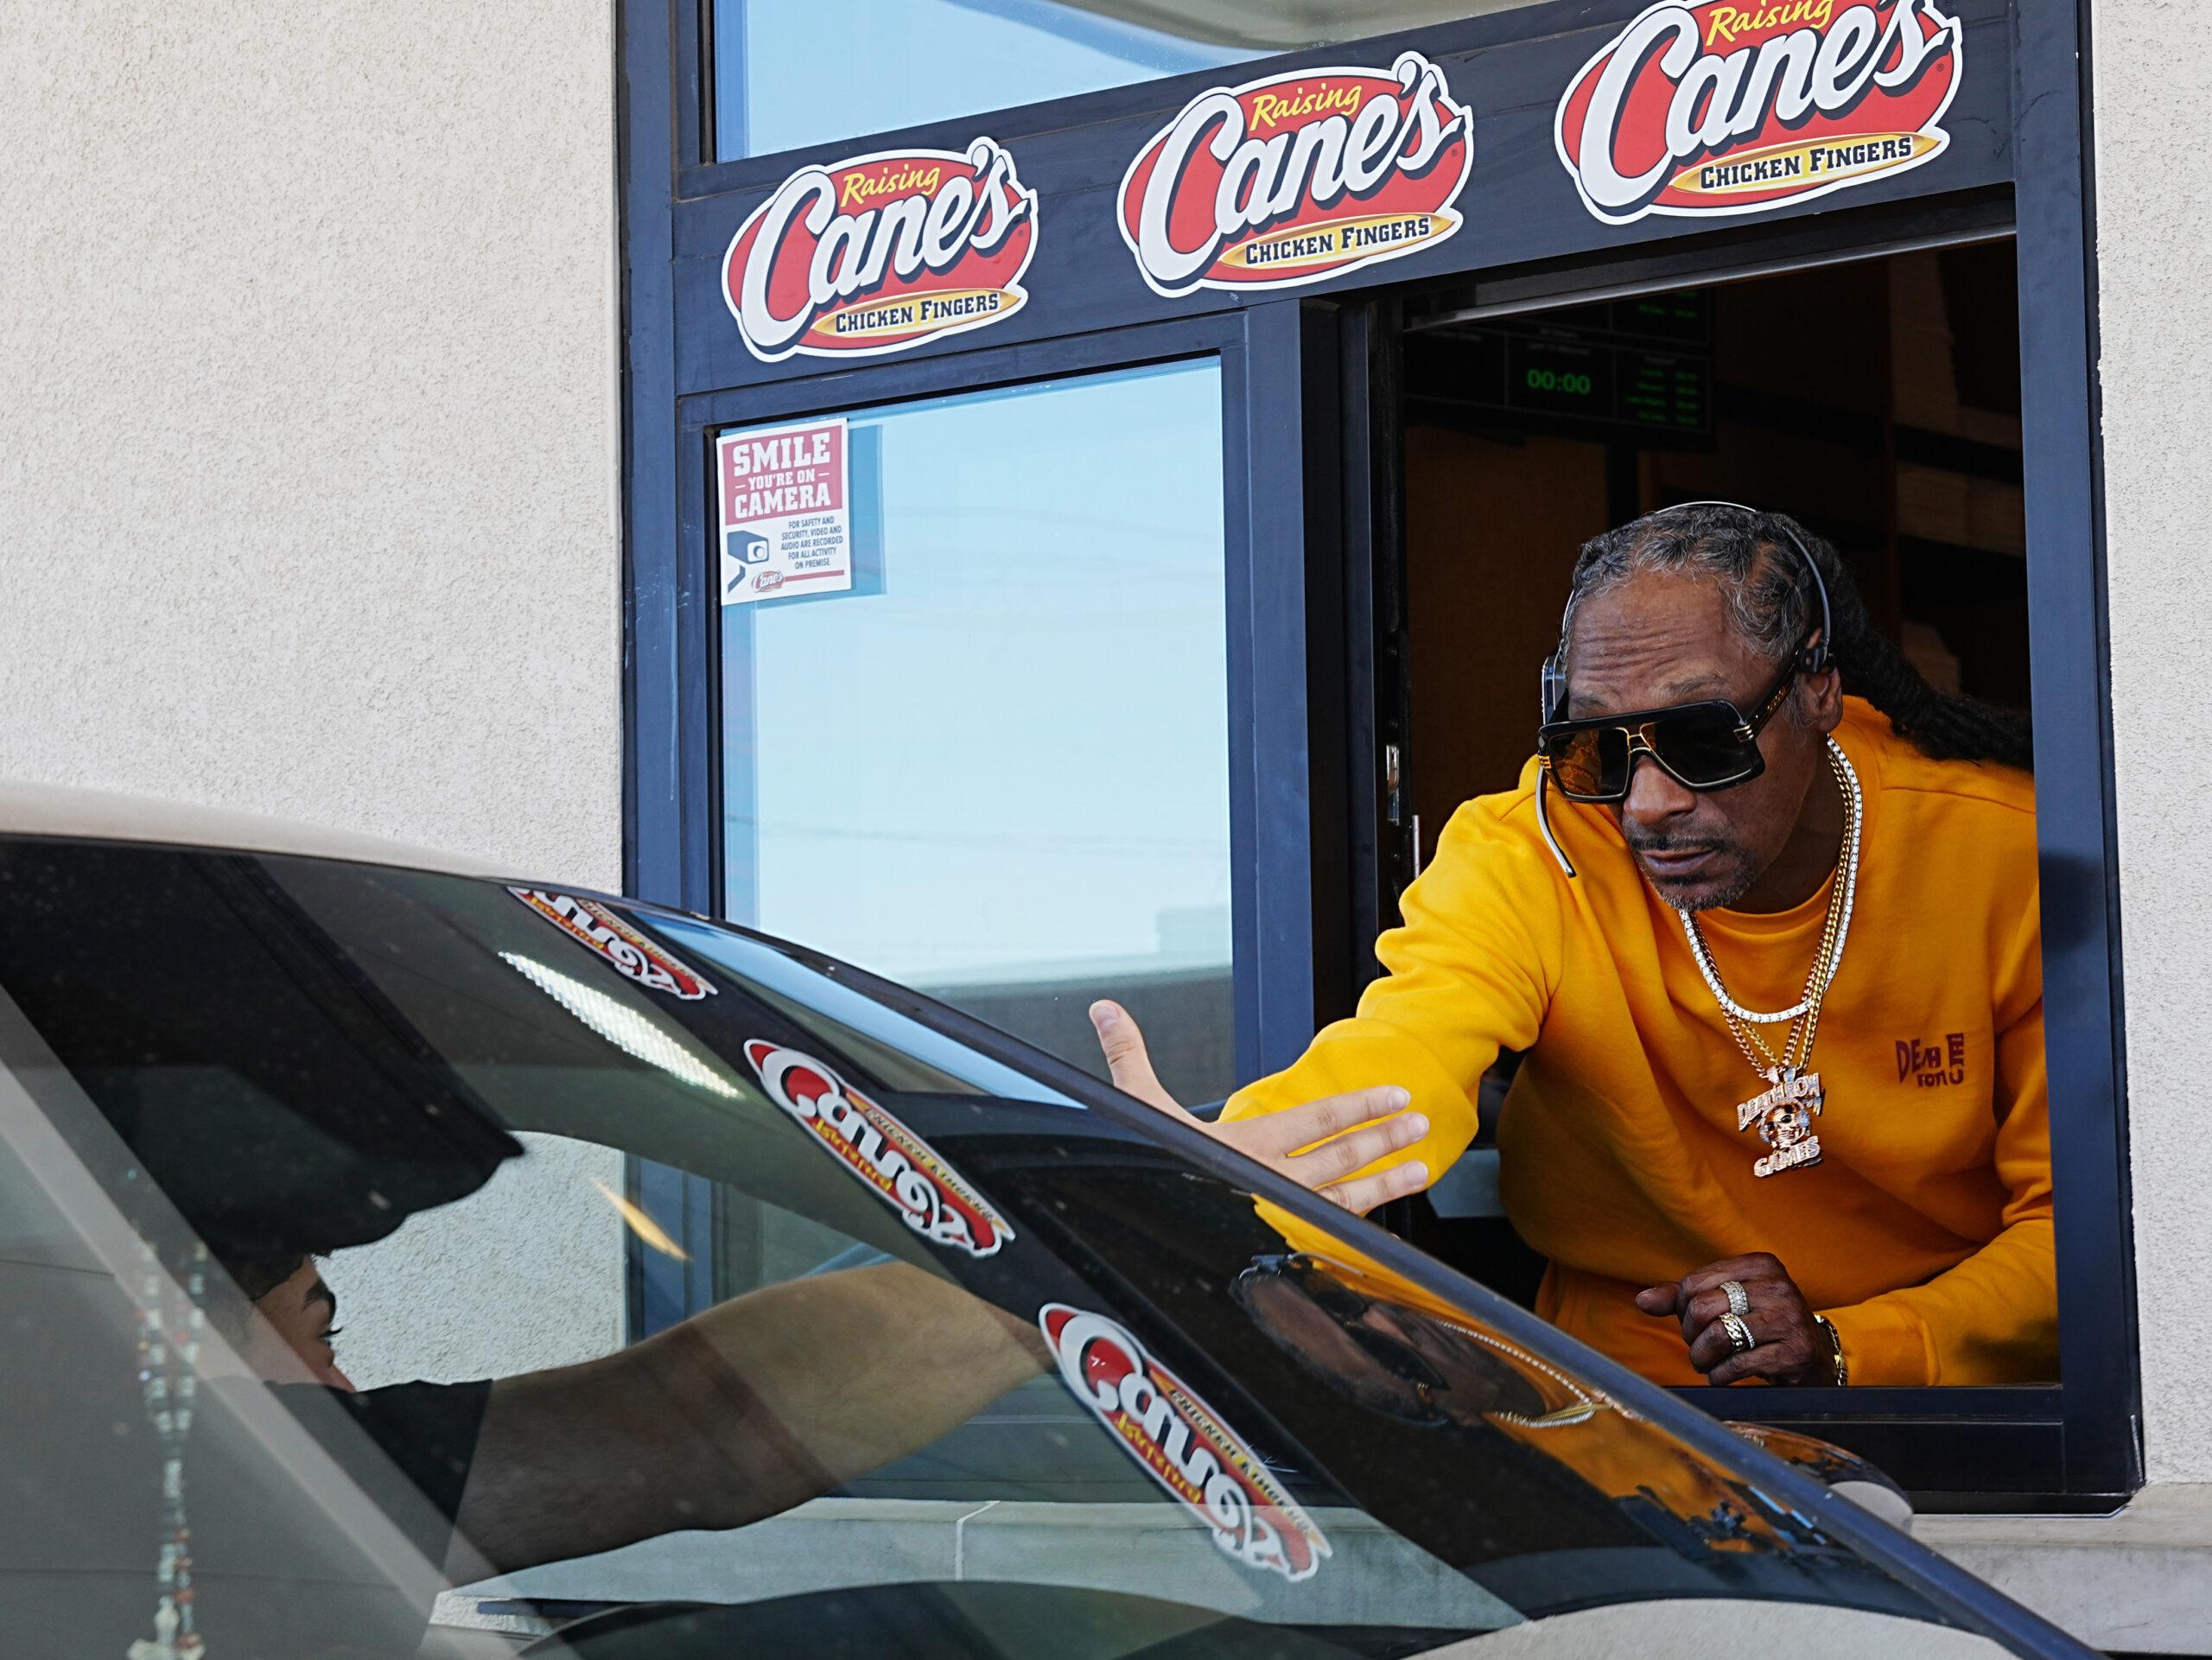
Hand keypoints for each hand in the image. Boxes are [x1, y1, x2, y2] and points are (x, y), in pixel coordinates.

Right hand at [1088, 1000, 1432, 1214]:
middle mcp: (1269, 1184)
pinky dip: (1360, 1226)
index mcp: (1245, 1147)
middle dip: (1384, 1139)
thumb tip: (1105, 1009)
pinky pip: (1327, 1235)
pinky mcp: (1274, 1246)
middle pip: (1340, 1158)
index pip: (1317, 1121)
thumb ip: (1128, 1056)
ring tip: (1421, 1167)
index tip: (1395, 1095)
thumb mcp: (1137, 1111)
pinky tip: (1379, 1220)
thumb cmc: (1143, 1170)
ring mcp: (1276, 1219)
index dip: (1361, 1106)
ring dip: (1386, 1183)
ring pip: (1344, 1200)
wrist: (1135, 1233)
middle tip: (1419, 1122)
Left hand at [1634, 1252, 1826, 1385]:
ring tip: (1707, 1363)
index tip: (1693, 1323)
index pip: (1694, 1283)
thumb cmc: (1759, 1325)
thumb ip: (1682, 1298)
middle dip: (1691, 1335)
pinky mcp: (1795, 1352)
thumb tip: (1643, 1300)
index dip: (1682, 1309)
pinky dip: (1720, 1375)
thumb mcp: (1724, 1303)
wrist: (1811, 1358)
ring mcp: (1790, 1318)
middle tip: (1699, 1347)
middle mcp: (1778, 1286)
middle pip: (1702, 1308)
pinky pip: (1737, 1364)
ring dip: (1702, 1357)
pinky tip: (1725, 1375)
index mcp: (1760, 1265)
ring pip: (1718, 1335)